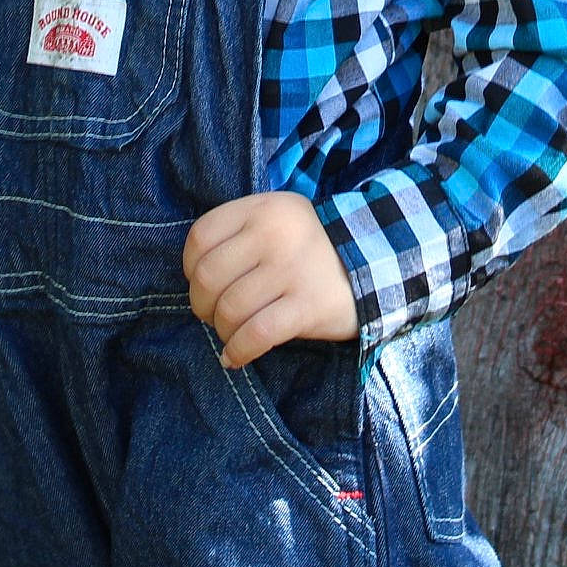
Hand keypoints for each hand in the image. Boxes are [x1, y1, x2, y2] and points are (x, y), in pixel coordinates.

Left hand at [182, 192, 357, 368]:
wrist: (377, 257)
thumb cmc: (312, 243)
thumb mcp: (278, 217)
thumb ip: (240, 232)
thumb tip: (196, 276)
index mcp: (260, 209)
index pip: (200, 237)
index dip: (189, 267)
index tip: (201, 283)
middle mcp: (272, 236)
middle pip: (208, 277)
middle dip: (201, 305)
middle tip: (211, 315)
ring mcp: (290, 271)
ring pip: (230, 309)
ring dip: (222, 331)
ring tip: (230, 335)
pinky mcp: (307, 306)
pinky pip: (257, 334)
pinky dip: (239, 351)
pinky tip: (235, 357)